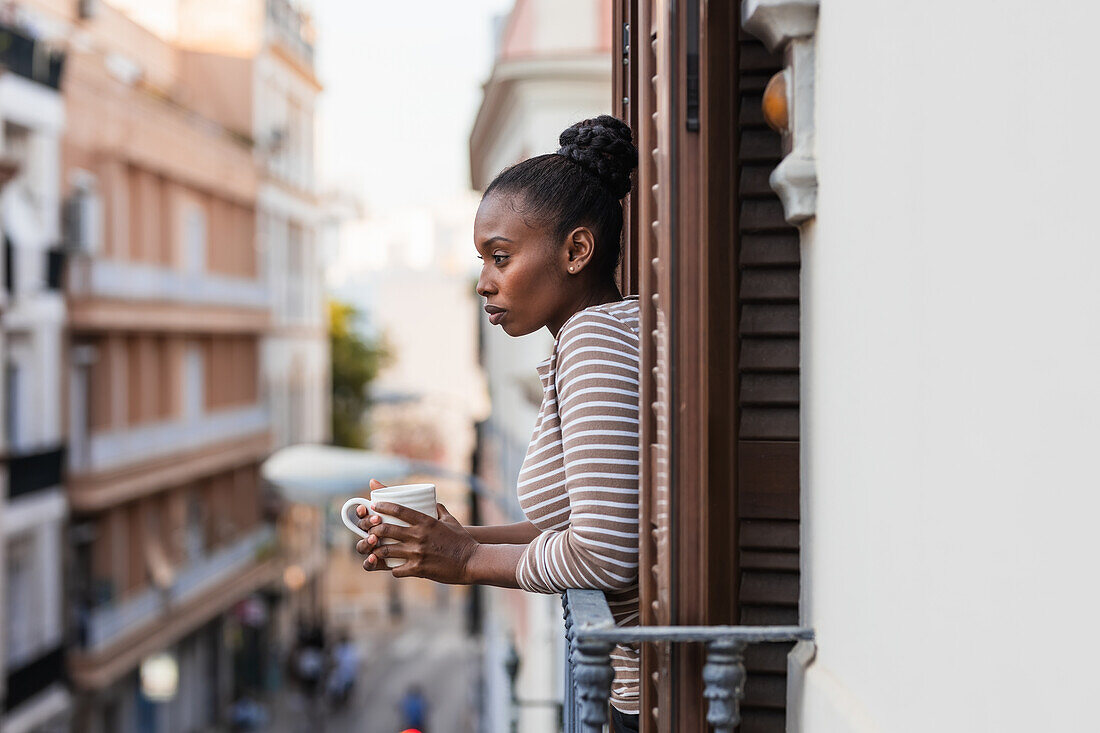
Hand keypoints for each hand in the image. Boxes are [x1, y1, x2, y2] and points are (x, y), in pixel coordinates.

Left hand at [354, 479, 478, 582]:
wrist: (472, 561)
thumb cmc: (462, 540)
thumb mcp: (451, 520)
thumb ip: (439, 510)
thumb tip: (432, 502)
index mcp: (426, 521)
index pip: (398, 510)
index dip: (383, 507)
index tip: (374, 506)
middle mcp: (419, 536)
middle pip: (386, 529)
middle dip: (373, 529)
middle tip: (370, 531)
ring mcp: (417, 553)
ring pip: (386, 550)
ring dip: (377, 550)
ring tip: (374, 550)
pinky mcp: (418, 569)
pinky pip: (396, 570)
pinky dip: (392, 569)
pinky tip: (392, 567)